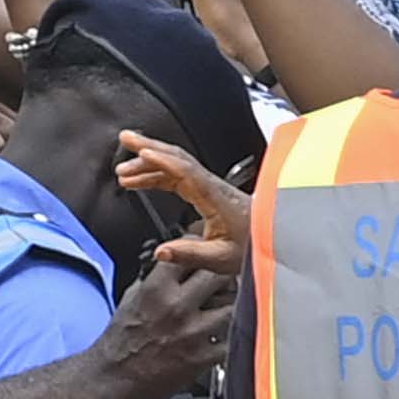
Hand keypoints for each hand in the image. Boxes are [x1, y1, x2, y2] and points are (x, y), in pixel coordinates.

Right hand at [100, 231, 242, 396]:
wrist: (113, 378)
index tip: (203, 255)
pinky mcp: (201, 359)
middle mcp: (175, 307)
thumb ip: (155, 278)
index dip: (200, 251)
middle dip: (223, 277)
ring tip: (221, 311)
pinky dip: (227, 338)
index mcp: (156, 289)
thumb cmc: (121, 340)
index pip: (191, 251)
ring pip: (232, 307)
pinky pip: (229, 341)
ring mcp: (191, 333)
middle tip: (221, 283)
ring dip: (229, 307)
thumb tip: (176, 264)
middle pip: (220, 275)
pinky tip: (218, 337)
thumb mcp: (131, 298)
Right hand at [110, 132, 255, 248]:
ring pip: (176, 165)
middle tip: (126, 139)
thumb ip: (189, 254)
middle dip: (150, 146)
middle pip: (178, 159)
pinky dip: (157, 174)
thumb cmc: (253, 247)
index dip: (162, 160)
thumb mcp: (221, 259)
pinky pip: (178, 176)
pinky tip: (142, 180)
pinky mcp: (208, 192)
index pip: (185, 172)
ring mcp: (209, 187)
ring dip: (149, 163)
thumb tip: (160, 252)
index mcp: (215, 197)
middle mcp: (212, 186)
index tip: (141, 152)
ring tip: (123, 169)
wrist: (275, 241)